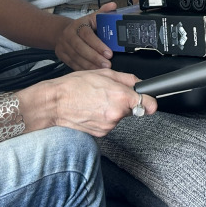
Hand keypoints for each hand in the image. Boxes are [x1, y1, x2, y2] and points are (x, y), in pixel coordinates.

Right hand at [40, 69, 156, 136]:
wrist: (54, 104)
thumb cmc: (74, 86)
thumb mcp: (103, 73)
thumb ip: (127, 79)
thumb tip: (140, 84)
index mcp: (120, 96)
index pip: (148, 104)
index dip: (150, 101)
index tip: (149, 101)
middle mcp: (116, 114)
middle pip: (133, 108)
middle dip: (125, 101)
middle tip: (109, 94)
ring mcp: (109, 126)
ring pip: (120, 116)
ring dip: (114, 109)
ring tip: (97, 101)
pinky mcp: (102, 133)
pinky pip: (110, 123)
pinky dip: (104, 117)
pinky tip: (92, 109)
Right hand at [55, 6, 114, 70]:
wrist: (61, 32)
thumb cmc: (82, 26)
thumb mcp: (91, 18)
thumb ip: (103, 13)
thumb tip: (113, 5)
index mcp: (78, 25)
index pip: (87, 35)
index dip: (98, 45)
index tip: (109, 53)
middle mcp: (69, 35)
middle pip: (81, 48)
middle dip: (95, 58)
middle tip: (108, 64)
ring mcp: (64, 46)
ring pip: (76, 58)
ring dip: (90, 66)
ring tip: (102, 70)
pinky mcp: (62, 56)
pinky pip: (72, 64)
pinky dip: (83, 69)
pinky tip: (92, 73)